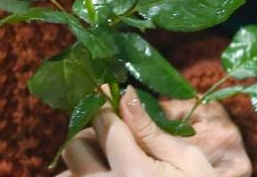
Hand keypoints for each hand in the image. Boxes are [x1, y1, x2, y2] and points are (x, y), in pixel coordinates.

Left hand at [58, 87, 247, 176]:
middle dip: (90, 133)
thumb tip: (126, 94)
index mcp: (134, 171)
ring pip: (69, 170)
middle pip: (75, 147)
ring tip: (109, 157)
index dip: (104, 104)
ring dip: (84, 158)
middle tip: (112, 133)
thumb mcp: (186, 159)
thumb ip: (149, 130)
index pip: (104, 125)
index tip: (105, 89)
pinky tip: (105, 172)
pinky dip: (83, 174)